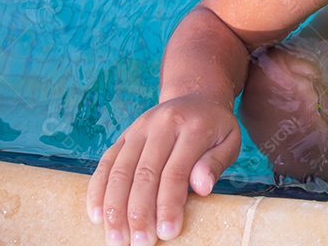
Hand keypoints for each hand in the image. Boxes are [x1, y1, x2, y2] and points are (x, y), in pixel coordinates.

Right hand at [87, 95, 240, 244]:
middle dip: (140, 213)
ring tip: (117, 239)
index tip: (167, 233)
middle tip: (140, 243)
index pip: (176, 172)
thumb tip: (201, 188)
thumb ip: (217, 163)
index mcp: (192, 126)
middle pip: (144, 174)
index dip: (168, 205)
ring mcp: (139, 128)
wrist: (196, 97)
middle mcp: (161, 124)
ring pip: (119, 171)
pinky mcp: (124, 136)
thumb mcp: (230, 141)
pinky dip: (97, 191)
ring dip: (115, 209)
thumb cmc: (216, 128)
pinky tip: (97, 216)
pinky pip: (105, 164)